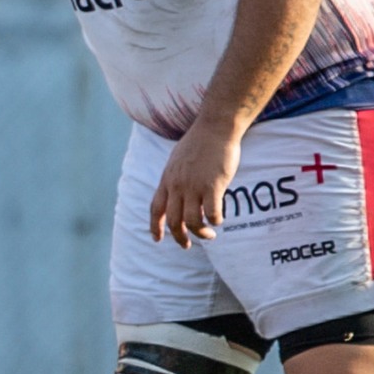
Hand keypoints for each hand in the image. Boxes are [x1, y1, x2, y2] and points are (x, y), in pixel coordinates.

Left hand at [149, 116, 242, 247]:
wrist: (215, 127)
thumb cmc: (200, 141)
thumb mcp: (177, 159)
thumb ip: (175, 177)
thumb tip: (177, 192)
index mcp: (167, 179)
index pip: (155, 208)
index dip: (155, 226)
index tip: (157, 239)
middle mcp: (178, 185)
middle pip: (173, 221)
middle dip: (180, 237)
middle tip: (188, 245)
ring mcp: (194, 186)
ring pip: (193, 221)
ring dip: (201, 233)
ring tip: (210, 234)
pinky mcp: (213, 185)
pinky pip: (212, 213)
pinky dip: (215, 221)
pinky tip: (219, 220)